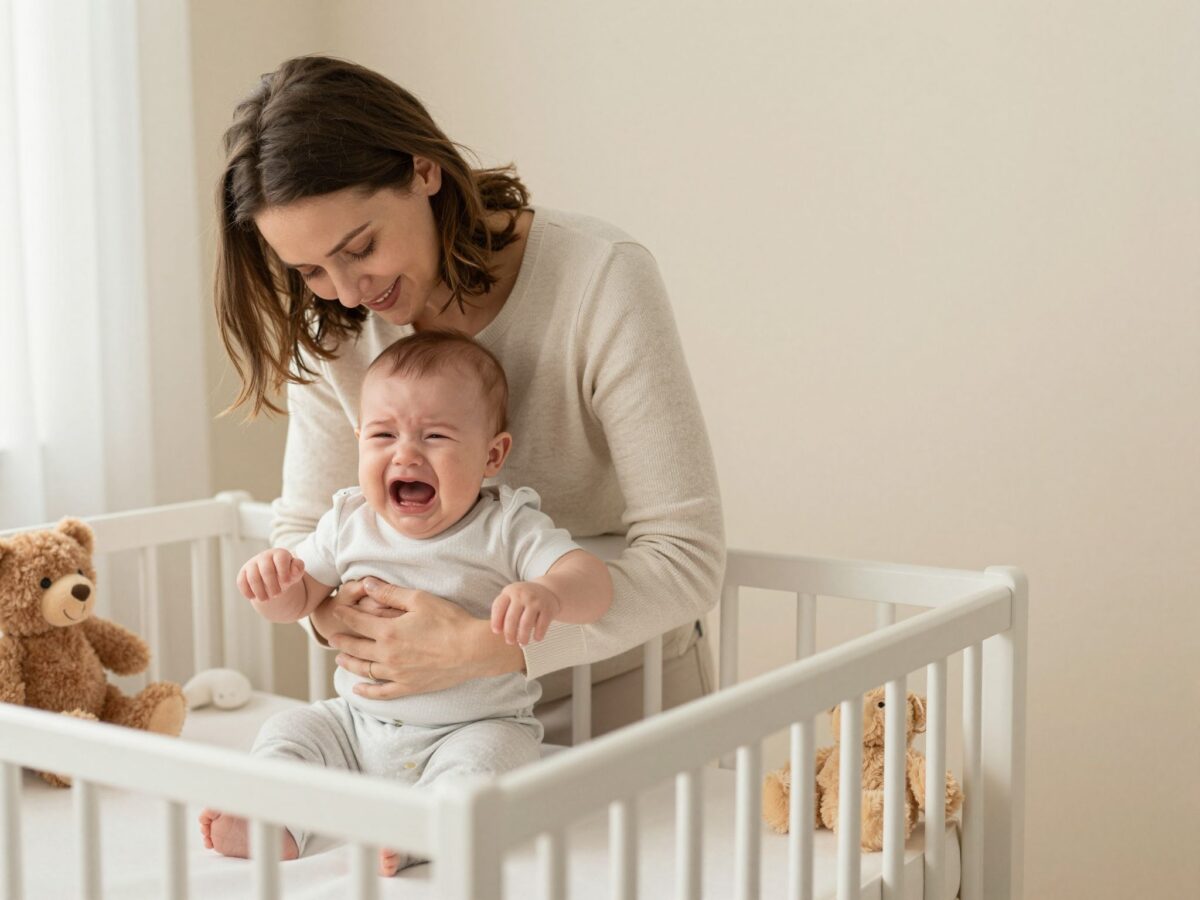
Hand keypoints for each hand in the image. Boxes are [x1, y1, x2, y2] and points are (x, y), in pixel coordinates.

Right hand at [237, 549, 303, 601]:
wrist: (273, 576)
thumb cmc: (287, 573)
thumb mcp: (296, 571)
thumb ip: (298, 568)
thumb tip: (294, 570)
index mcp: (279, 554)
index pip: (281, 559)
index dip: (284, 572)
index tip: (287, 583)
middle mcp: (264, 557)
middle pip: (266, 570)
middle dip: (272, 585)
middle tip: (277, 595)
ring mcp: (252, 564)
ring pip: (253, 578)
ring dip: (260, 591)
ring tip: (266, 599)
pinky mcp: (243, 573)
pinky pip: (241, 582)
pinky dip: (247, 591)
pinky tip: (253, 597)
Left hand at [326, 577, 523, 700]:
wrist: (472, 649)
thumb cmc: (449, 621)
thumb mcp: (419, 599)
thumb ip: (389, 592)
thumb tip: (365, 584)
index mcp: (387, 632)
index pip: (357, 622)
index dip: (345, 614)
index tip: (337, 610)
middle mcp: (387, 655)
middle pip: (356, 647)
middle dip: (342, 640)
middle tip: (332, 637)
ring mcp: (397, 674)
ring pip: (364, 670)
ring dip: (349, 663)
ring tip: (340, 658)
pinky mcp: (409, 686)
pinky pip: (381, 693)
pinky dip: (366, 692)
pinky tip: (357, 689)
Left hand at [490, 581, 560, 645]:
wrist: (548, 590)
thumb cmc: (525, 599)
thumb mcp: (512, 598)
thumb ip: (502, 610)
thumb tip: (497, 630)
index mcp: (510, 592)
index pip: (498, 607)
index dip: (496, 621)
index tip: (496, 632)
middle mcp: (522, 595)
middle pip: (511, 618)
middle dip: (509, 633)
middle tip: (510, 642)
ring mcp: (536, 601)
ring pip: (526, 623)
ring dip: (523, 636)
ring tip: (522, 643)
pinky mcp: (548, 608)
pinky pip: (541, 625)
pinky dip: (538, 634)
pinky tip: (536, 638)